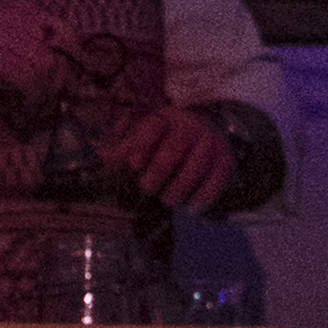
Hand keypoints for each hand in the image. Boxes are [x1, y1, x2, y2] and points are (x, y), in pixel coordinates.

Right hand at [0, 0, 93, 110]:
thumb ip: (11, 31)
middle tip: (70, 93)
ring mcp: (3, 38)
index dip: (73, 47)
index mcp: (9, 9)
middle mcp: (11, 19)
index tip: (81, 66)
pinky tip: (28, 106)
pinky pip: (27, 80)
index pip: (57, 24)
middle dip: (66, 72)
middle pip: (56, 46)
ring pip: (46, 65)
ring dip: (50, 88)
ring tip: (44, 103)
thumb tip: (44, 54)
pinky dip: (32, 96)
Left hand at [95, 99, 235, 214]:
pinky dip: (205, 195)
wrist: (208, 131)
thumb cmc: (168, 138)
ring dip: (181, 185)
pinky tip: (192, 208)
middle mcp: (190, 127)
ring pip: (198, 164)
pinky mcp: (224, 160)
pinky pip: (218, 178)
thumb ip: (126, 146)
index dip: (142, 144)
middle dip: (160, 169)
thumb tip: (103, 156)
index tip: (133, 164)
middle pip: (176, 146)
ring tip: (168, 201)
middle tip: (147, 188)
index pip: (154, 126)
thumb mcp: (146, 135)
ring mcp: (210, 142)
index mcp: (166, 119)